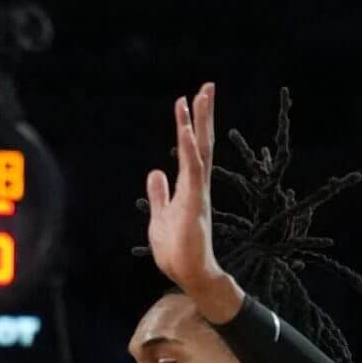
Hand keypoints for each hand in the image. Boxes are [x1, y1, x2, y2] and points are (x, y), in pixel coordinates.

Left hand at [145, 83, 240, 317]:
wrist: (188, 275)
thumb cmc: (176, 251)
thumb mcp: (160, 217)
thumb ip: (159, 194)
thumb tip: (155, 172)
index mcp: (188, 187)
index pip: (190, 150)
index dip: (188, 125)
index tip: (187, 100)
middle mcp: (196, 186)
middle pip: (201, 143)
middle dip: (203, 115)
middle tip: (206, 87)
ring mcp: (197, 193)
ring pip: (200, 151)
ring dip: (199, 124)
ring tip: (200, 97)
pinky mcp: (194, 204)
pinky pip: (192, 172)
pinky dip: (190, 151)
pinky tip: (188, 132)